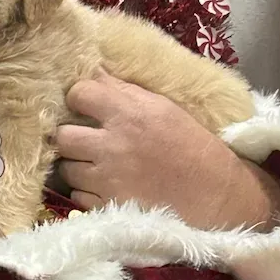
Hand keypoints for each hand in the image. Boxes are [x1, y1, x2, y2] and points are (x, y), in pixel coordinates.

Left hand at [56, 71, 279, 230]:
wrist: (216, 195)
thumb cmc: (193, 147)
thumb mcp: (165, 109)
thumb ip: (126, 92)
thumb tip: (94, 72)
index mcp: (129, 114)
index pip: (79, 93)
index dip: (79, 99)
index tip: (87, 106)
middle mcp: (112, 145)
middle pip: (62, 136)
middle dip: (70, 137)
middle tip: (85, 141)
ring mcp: (106, 179)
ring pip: (66, 169)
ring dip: (78, 167)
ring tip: (98, 167)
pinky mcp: (106, 207)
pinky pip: (76, 196)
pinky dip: (86, 192)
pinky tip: (106, 187)